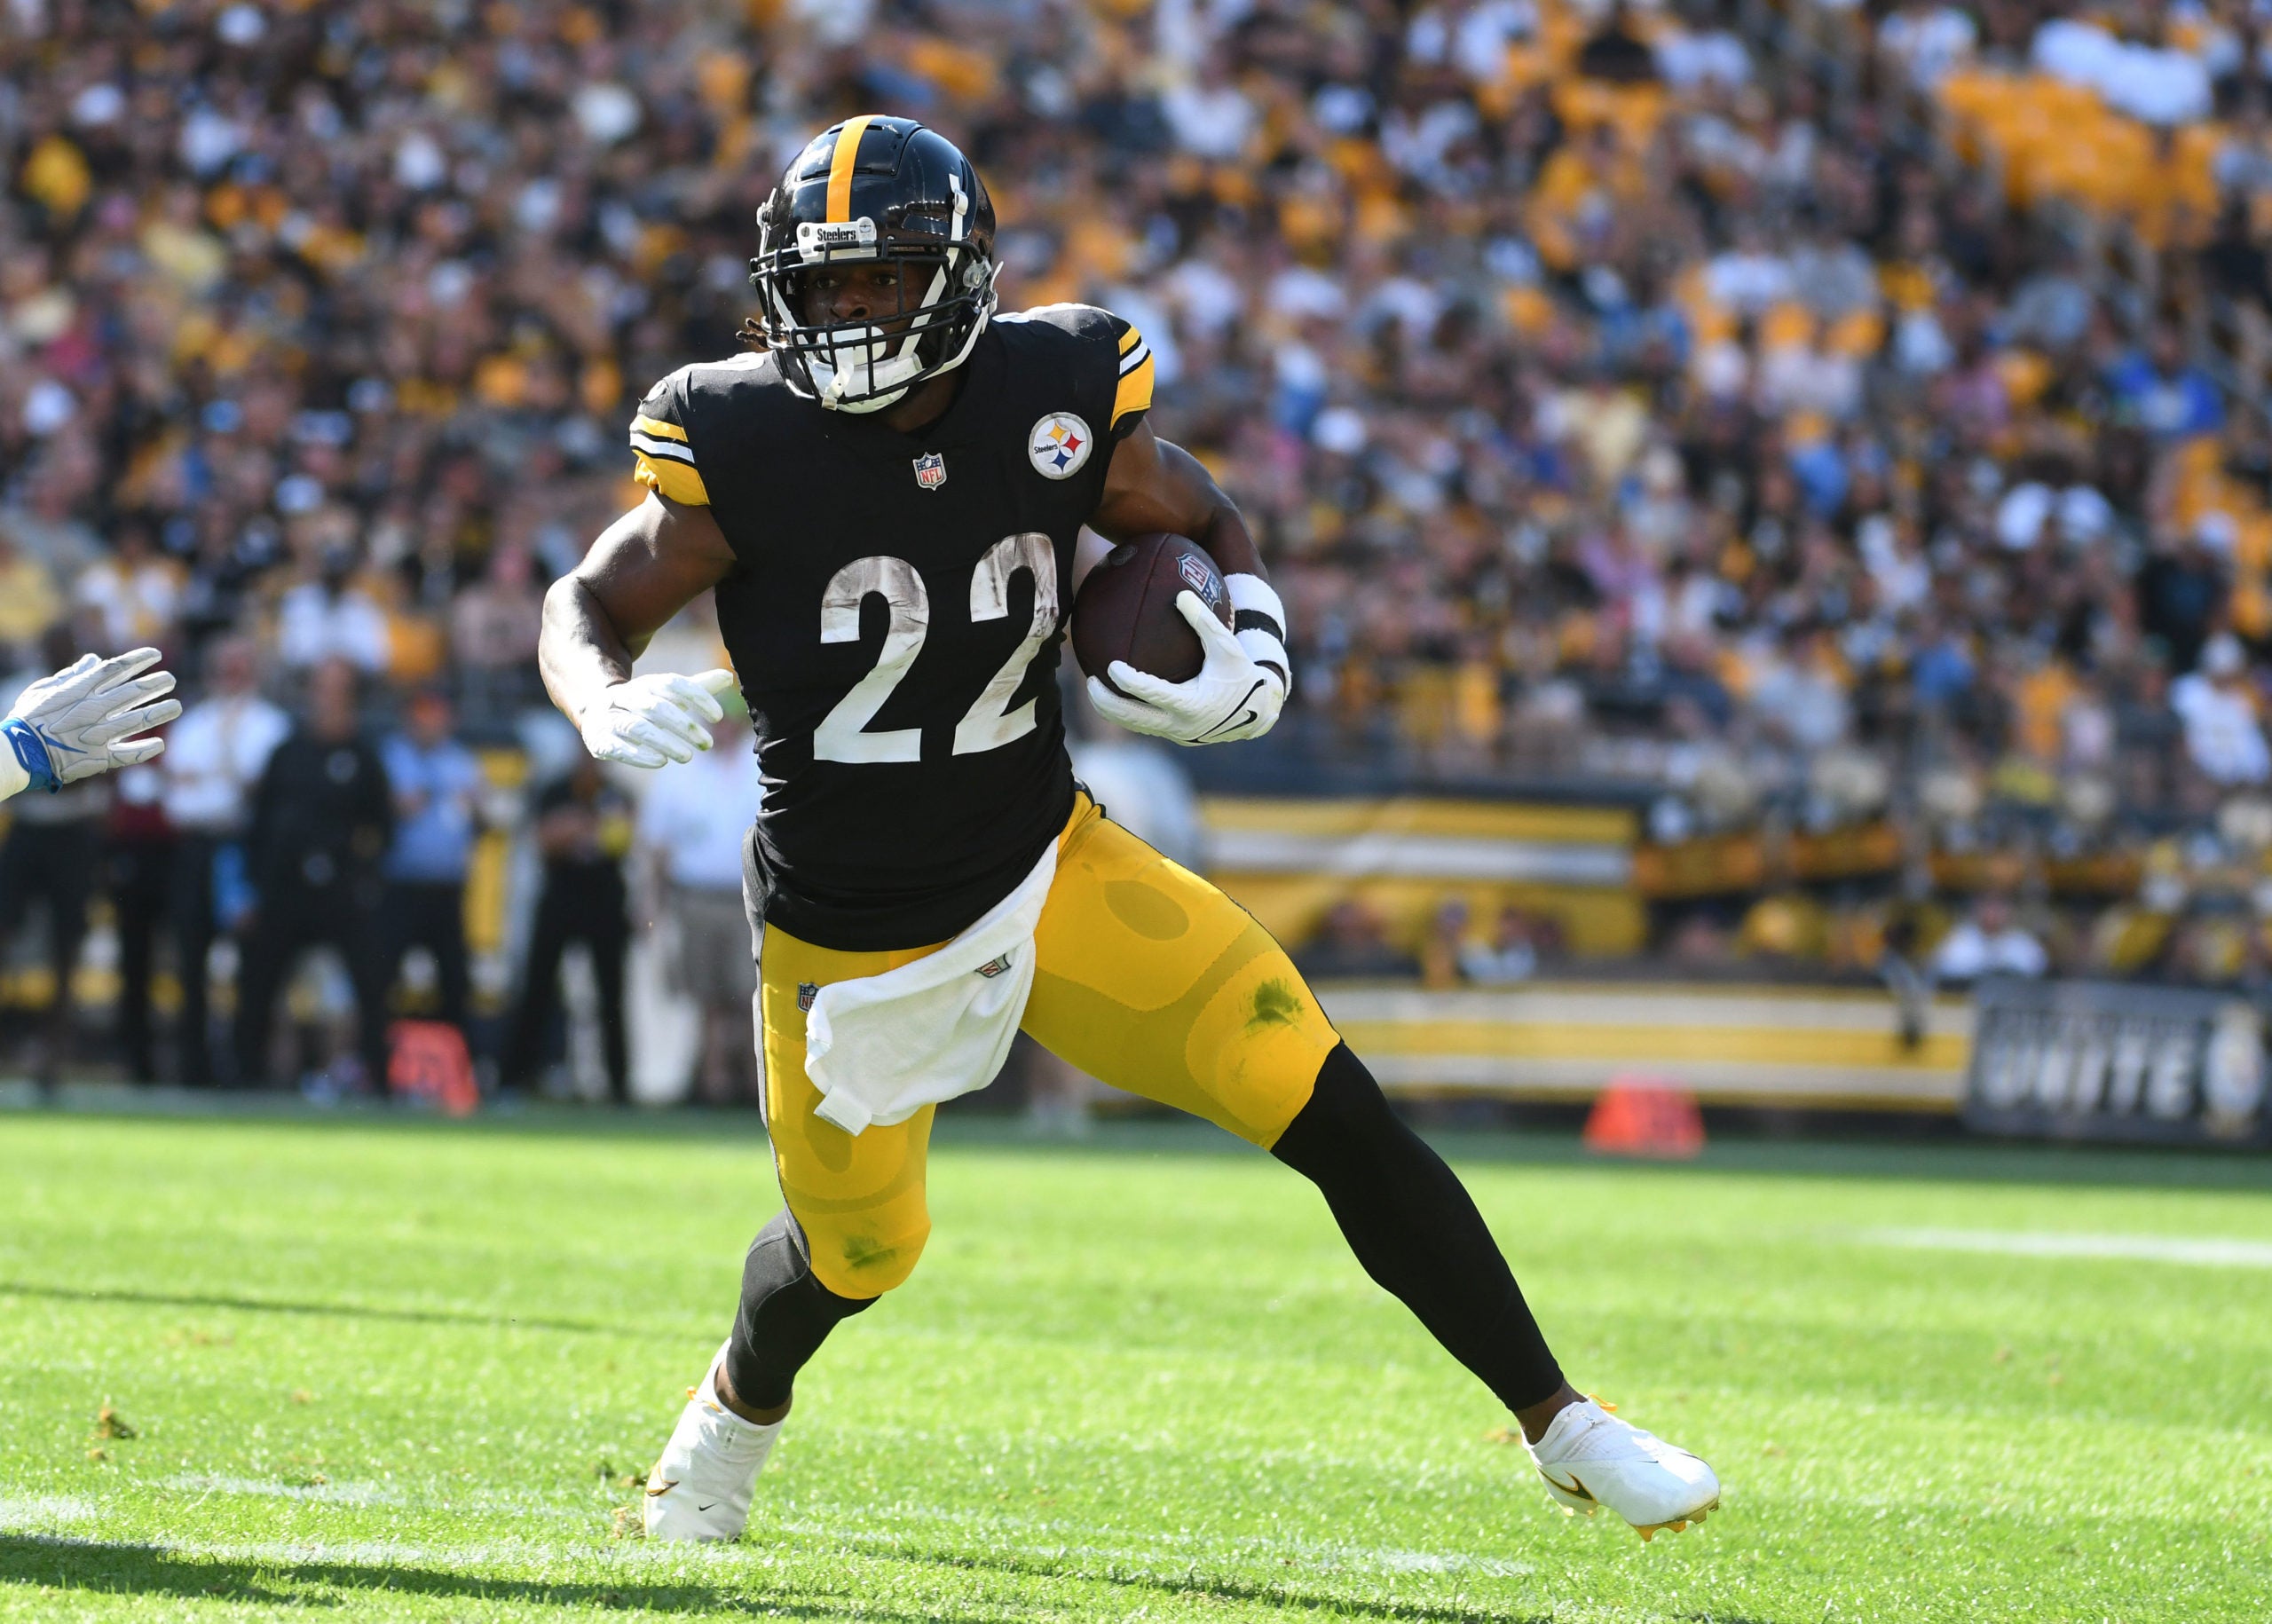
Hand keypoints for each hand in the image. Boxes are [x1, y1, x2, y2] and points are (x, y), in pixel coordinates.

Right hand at [2, 647, 181, 790]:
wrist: (19, 752)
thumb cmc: (28, 719)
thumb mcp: (44, 690)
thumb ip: (71, 676)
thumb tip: (93, 660)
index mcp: (79, 690)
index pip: (115, 669)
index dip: (138, 660)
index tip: (156, 654)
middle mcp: (93, 709)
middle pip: (132, 692)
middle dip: (155, 684)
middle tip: (171, 679)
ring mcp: (99, 734)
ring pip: (137, 720)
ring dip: (159, 713)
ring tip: (177, 706)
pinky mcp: (99, 758)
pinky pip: (128, 754)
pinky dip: (145, 750)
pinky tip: (160, 744)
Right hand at [578, 668, 736, 768]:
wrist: (595, 710)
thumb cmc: (643, 704)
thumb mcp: (668, 694)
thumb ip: (696, 687)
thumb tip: (728, 676)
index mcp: (647, 683)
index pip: (673, 684)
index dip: (697, 697)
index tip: (718, 716)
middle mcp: (626, 697)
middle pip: (655, 707)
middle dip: (683, 725)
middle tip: (708, 743)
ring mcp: (610, 717)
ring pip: (636, 727)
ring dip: (663, 742)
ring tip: (687, 756)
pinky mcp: (598, 739)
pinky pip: (616, 746)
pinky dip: (638, 755)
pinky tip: (660, 762)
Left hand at [1086, 589, 1286, 745]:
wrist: (1256, 711)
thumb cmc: (1240, 674)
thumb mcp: (1228, 647)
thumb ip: (1205, 622)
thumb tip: (1181, 594)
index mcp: (1192, 705)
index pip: (1153, 694)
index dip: (1130, 682)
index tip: (1112, 665)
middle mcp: (1180, 724)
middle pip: (1133, 718)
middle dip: (1107, 702)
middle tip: (1091, 680)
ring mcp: (1174, 733)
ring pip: (1134, 725)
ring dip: (1111, 710)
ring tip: (1094, 687)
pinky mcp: (1173, 734)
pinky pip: (1142, 723)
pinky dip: (1125, 711)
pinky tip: (1112, 692)